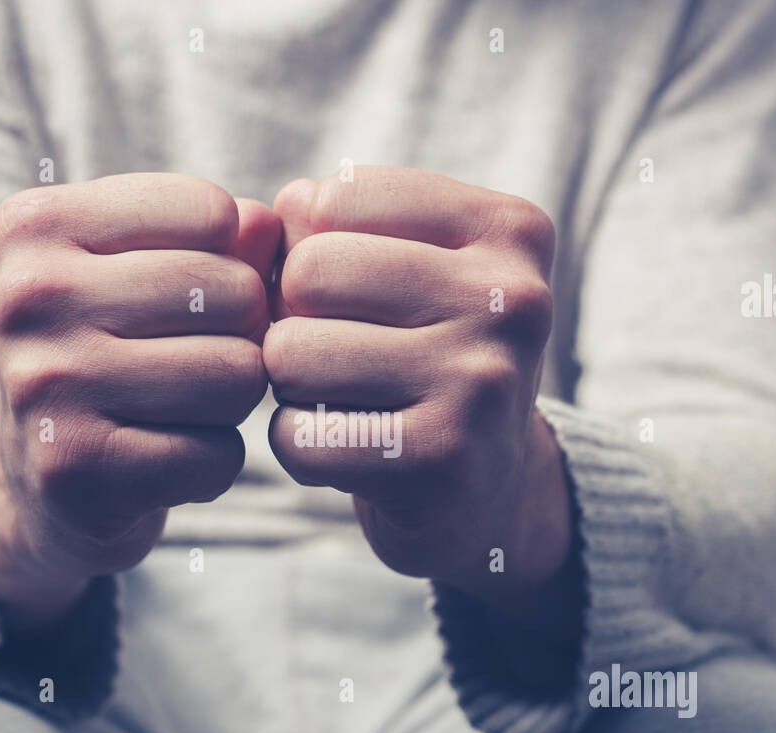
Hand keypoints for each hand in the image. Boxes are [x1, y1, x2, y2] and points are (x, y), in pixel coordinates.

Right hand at [0, 174, 280, 629]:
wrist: (44, 480)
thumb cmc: (113, 354)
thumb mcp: (148, 276)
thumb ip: (221, 238)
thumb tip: (268, 226)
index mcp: (37, 224)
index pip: (211, 212)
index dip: (233, 261)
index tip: (191, 298)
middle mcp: (29, 296)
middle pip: (235, 295)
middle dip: (244, 336)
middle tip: (196, 362)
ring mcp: (44, 385)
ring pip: (236, 375)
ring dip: (234, 402)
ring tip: (184, 408)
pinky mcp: (73, 469)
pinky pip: (217, 455)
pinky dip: (213, 464)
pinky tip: (167, 461)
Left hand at [266, 166, 568, 607]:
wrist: (491, 491)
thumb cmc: (428, 357)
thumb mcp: (409, 269)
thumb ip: (330, 224)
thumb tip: (264, 220)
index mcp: (508, 230)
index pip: (335, 199)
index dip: (308, 249)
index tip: (348, 296)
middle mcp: (510, 301)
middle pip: (308, 272)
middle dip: (293, 318)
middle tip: (334, 354)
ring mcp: (483, 383)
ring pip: (292, 353)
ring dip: (291, 385)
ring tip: (342, 398)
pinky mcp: (442, 463)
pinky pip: (299, 437)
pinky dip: (297, 446)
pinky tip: (345, 451)